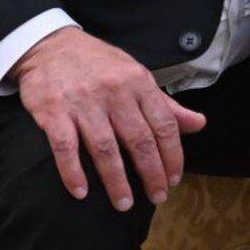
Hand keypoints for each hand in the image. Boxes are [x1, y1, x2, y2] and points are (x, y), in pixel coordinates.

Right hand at [10, 27, 206, 209]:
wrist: (50, 46)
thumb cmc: (99, 64)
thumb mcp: (136, 75)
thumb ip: (165, 104)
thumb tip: (199, 124)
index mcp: (138, 82)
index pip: (163, 124)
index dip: (172, 155)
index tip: (174, 179)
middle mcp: (114, 92)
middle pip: (138, 140)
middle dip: (151, 173)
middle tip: (157, 197)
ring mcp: (83, 102)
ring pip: (105, 148)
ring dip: (116, 180)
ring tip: (125, 204)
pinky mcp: (53, 112)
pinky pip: (65, 148)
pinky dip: (73, 173)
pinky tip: (81, 192)